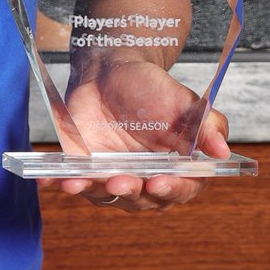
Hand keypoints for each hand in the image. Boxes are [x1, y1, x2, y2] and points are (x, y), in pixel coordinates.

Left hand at [38, 60, 231, 212]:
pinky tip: (46, 180)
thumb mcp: (182, 100)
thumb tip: (223, 151)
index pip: (180, 189)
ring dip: (92, 191)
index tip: (159, 181)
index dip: (171, 189)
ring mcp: (114, 175)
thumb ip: (206, 125)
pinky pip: (72, 181)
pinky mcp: (85, 168)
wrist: (109, 70)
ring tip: (77, 182)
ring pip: (105, 196)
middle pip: (142, 199)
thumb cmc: (150, 87)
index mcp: (177, 168)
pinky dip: (59, 182)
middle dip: (129, 191)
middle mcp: (146, 179)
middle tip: (118, 180)